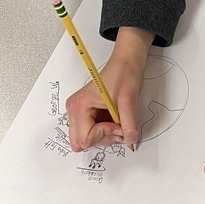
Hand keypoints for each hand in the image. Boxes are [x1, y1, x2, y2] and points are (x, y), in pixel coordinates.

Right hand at [65, 27, 152, 150]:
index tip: (119, 125)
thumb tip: (130, 140)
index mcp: (80, 105)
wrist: (126, 61)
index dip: (105, 134)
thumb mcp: (129, 99)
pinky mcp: (86, 112)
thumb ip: (129, 123)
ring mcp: (79, 111)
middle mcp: (74, 109)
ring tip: (118, 118)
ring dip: (104, 134)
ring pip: (86, 139)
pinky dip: (104, 130)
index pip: (85, 138)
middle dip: (101, 138)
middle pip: (81, 142)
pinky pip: (92, 131)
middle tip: (117, 126)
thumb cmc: (124, 74)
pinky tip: (114, 117)